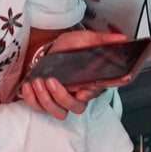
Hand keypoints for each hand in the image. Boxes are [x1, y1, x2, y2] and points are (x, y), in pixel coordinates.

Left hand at [19, 30, 133, 119]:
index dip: (87, 95)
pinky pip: (39, 109)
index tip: (80, 92)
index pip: (92, 95)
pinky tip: (28, 86)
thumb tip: (123, 39)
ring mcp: (60, 100)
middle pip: (74, 108)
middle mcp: (76, 95)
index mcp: (90, 83)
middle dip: (61, 97)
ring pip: (58, 112)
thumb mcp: (85, 40)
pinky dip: (32, 100)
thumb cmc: (70, 47)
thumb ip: (102, 40)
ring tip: (37, 81)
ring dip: (45, 99)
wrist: (50, 48)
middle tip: (51, 81)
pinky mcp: (44, 100)